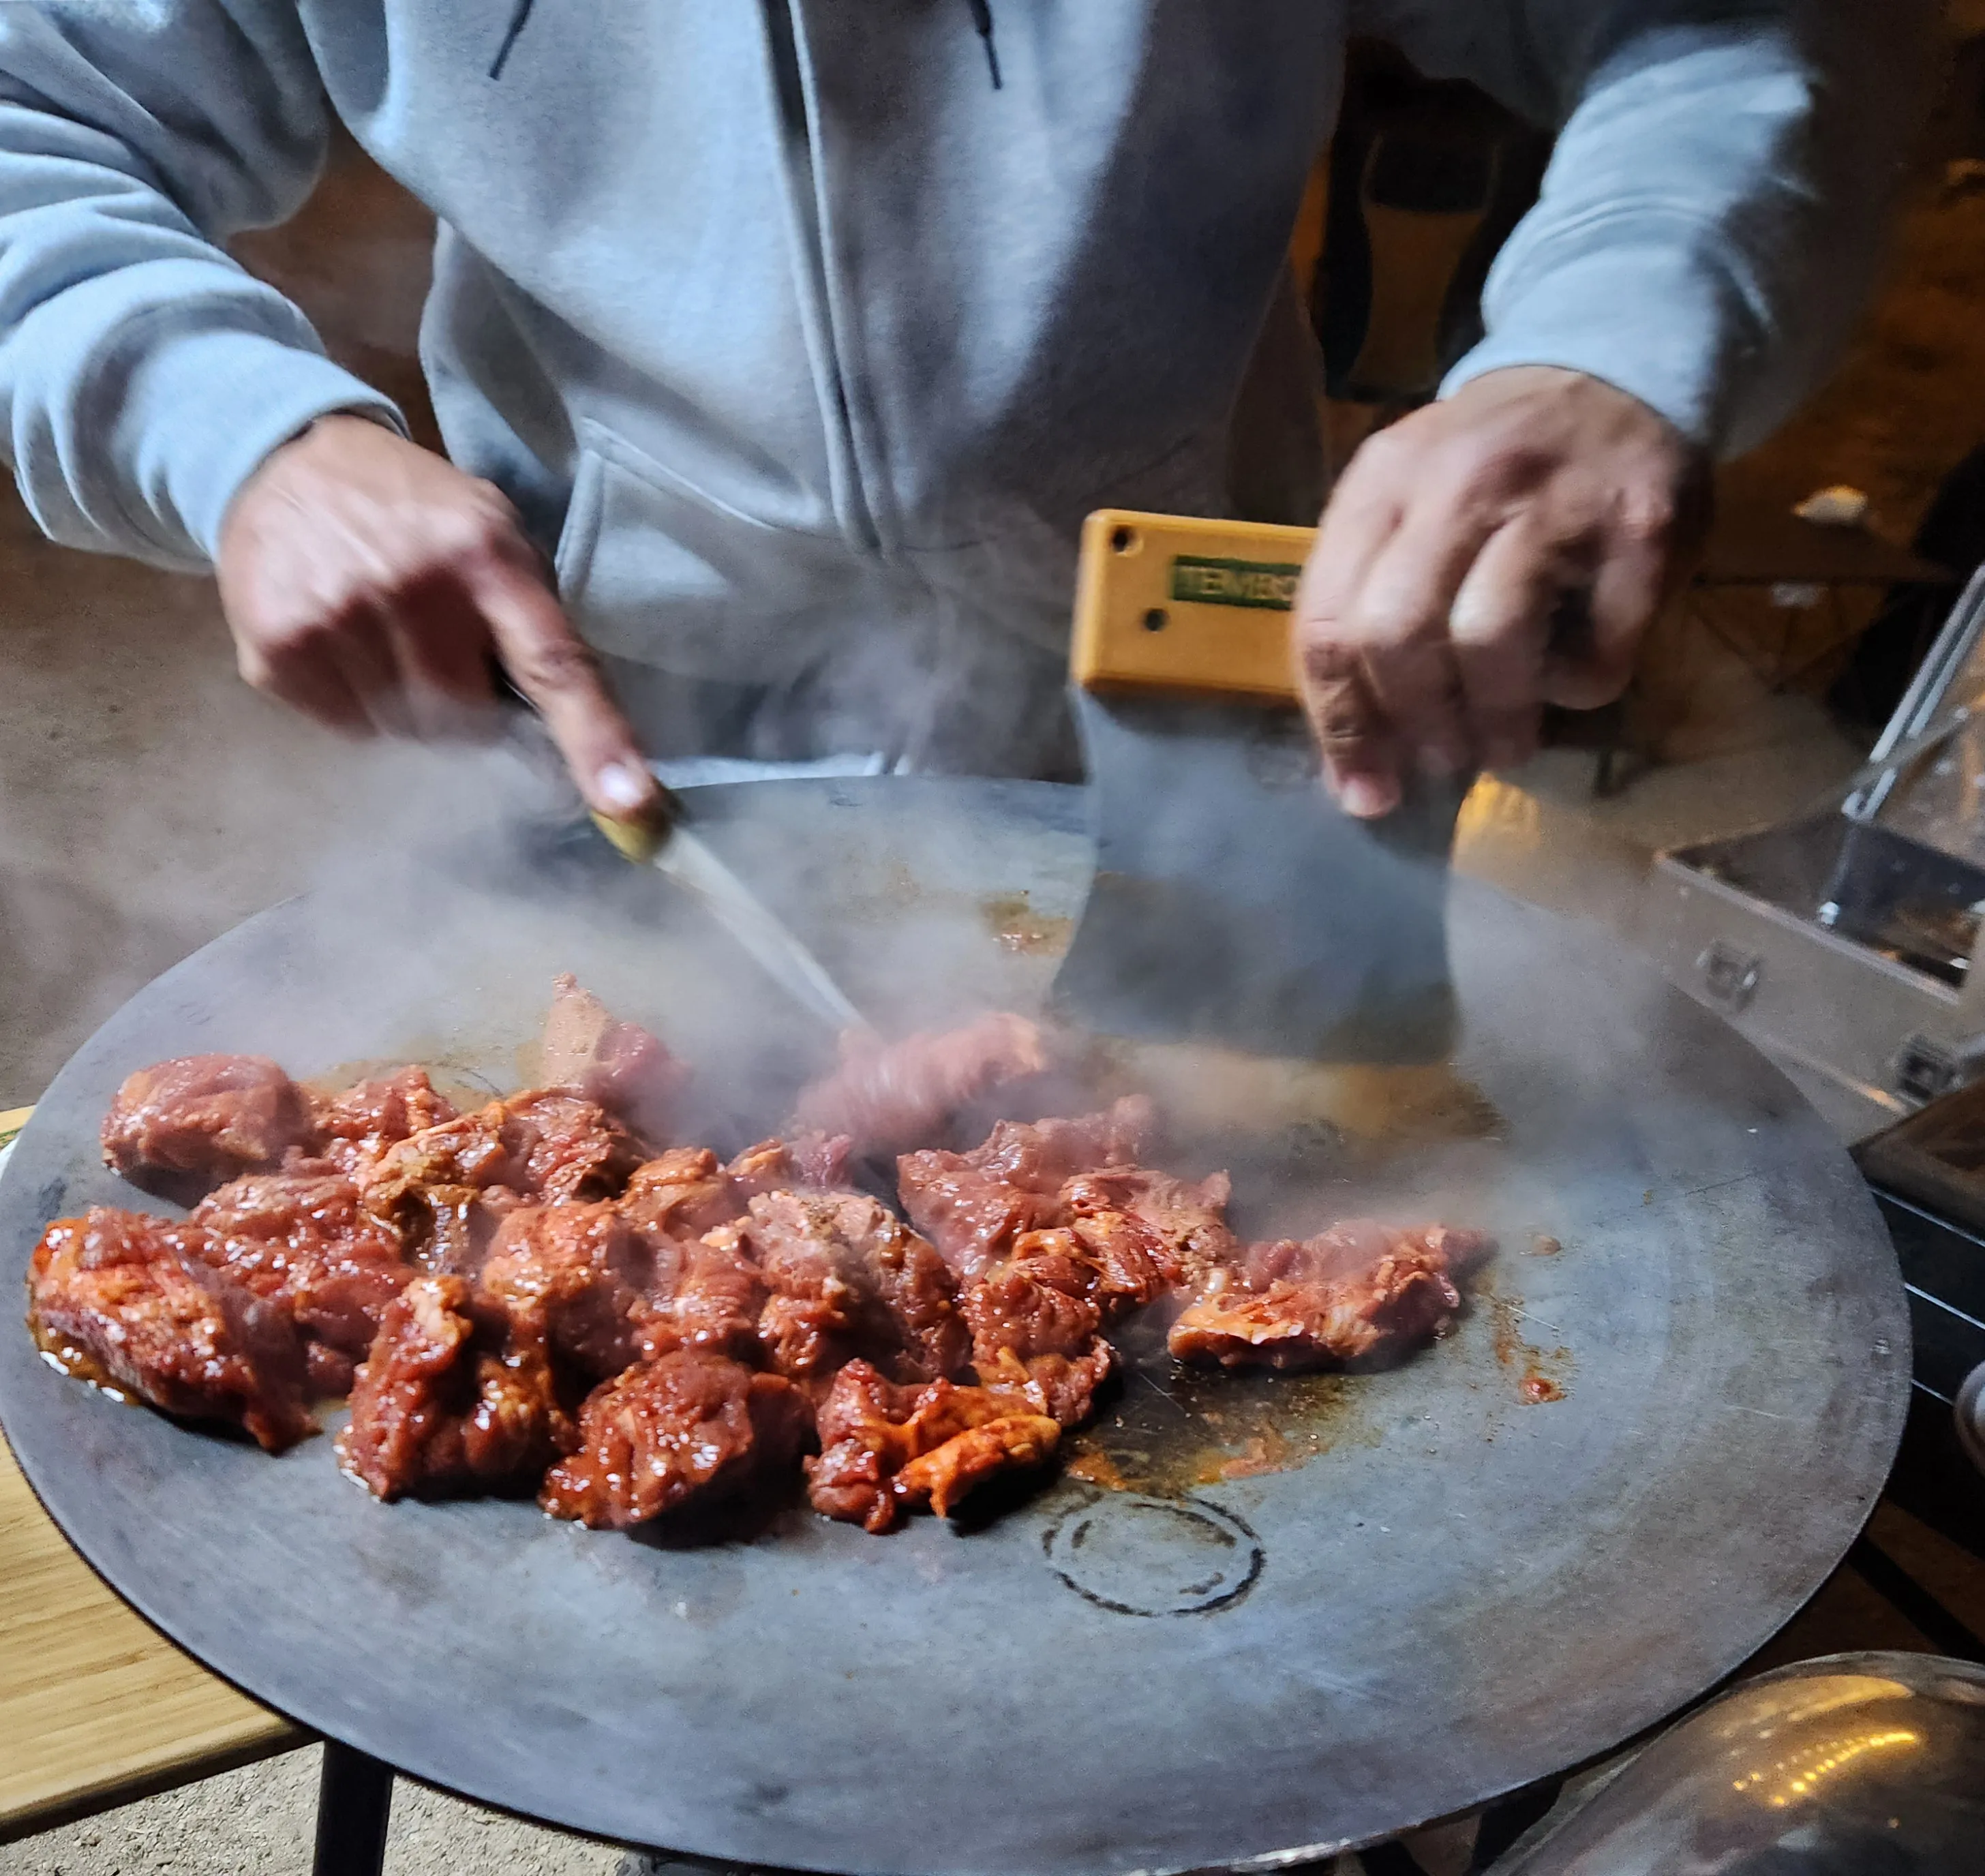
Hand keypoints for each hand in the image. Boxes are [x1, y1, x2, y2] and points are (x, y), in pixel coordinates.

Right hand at [215, 415, 661, 819]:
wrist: (284, 461)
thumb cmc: (414, 511)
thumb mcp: (491, 529)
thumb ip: (532, 619)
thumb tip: (571, 734)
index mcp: (484, 554)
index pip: (553, 664)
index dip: (596, 740)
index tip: (632, 802)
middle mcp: (409, 585)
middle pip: (470, 717)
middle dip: (473, 708)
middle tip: (449, 654)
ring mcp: (335, 619)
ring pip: (407, 730)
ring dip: (414, 709)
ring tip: (392, 642)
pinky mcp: (278, 651)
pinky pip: (347, 728)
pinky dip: (358, 706)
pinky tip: (347, 646)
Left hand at [1292, 366, 1707, 816]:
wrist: (1616, 370)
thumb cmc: (1493, 466)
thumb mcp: (1409, 502)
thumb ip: (1367, 605)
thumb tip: (1357, 758)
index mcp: (1383, 482)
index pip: (1326, 620)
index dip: (1340, 722)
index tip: (1363, 788)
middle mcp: (1459, 483)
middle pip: (1396, 633)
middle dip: (1415, 722)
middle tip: (1443, 758)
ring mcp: (1554, 503)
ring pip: (1489, 640)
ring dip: (1494, 721)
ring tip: (1504, 746)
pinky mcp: (1642, 530)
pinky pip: (1595, 650)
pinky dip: (1578, 688)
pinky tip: (1575, 676)